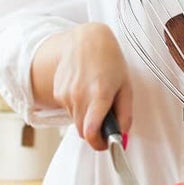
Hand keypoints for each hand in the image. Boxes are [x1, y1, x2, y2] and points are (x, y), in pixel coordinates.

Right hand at [51, 23, 133, 150]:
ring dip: (86, 118)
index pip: (91, 133)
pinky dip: (77, 107)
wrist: (86, 40)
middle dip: (94, 132)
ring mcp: (66, 94)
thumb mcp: (126, 87)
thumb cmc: (110, 61)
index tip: (106, 144)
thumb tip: (123, 137)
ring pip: (76, 121)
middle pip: (83, 132)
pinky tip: (84, 90)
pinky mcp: (58, 92)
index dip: (99, 144)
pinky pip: (69, 110)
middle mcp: (79, 95)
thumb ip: (125, 115)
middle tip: (105, 122)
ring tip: (95, 97)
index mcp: (99, 94)